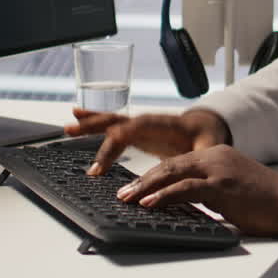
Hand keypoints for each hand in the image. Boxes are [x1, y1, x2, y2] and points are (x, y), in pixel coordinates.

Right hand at [64, 107, 230, 175]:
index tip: (108, 148)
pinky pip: (110, 126)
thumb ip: (203, 155)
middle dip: (97, 126)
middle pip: (118, 122)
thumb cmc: (205, 139)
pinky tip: (76, 117)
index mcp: (165, 125)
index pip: (141, 127)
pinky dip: (93, 121)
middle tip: (74, 132)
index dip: (124, 137)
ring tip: (68, 126)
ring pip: (110, 122)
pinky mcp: (133, 132)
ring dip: (89, 124)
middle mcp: (147, 122)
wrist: (203, 129)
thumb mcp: (209, 149)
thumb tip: (202, 160)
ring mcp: (138, 125)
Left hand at [116, 145, 277, 237]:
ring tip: (128, 199)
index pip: (176, 162)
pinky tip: (149, 203)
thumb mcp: (231, 189)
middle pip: (169, 165)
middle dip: (142, 180)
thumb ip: (208, 189)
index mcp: (216, 154)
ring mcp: (218, 169)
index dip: (152, 175)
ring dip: (145, 188)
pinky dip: (163, 196)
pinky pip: (185, 189)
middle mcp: (215, 157)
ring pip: (172, 174)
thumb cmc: (265, 202)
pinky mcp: (222, 186)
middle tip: (123, 193)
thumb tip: (183, 204)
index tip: (135, 187)